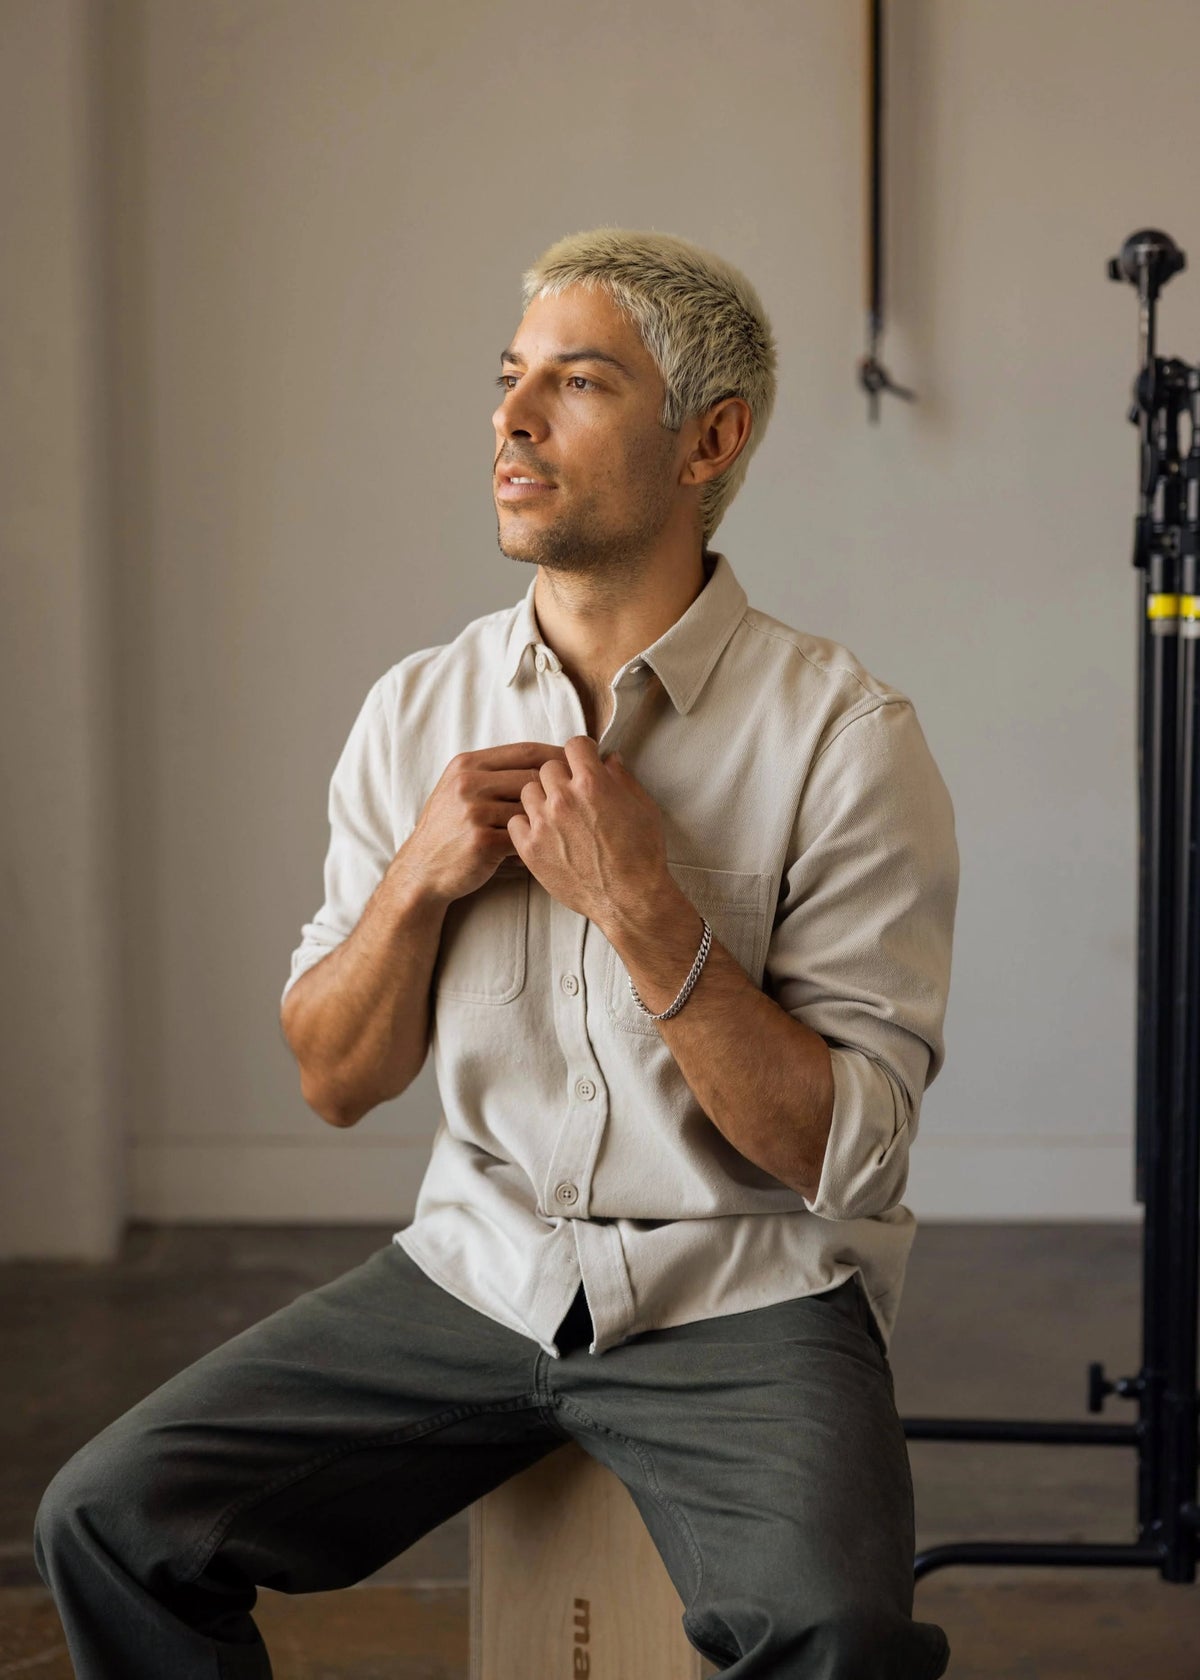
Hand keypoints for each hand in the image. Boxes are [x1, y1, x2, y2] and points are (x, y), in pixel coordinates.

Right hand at [400, 741, 568, 903]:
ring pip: (532, 807)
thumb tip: (546, 762)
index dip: (558, 756)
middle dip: (563, 787)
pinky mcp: (481, 841)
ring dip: (552, 818)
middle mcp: (468, 783)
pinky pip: (525, 837)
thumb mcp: (460, 790)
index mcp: (467, 764)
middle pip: (534, 776)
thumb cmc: (449, 829)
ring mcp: (473, 811)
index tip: (580, 765)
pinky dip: (538, 842)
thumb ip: (493, 774)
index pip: (525, 750)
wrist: (421, 869)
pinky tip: (546, 849)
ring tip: (570, 826)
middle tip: (587, 797)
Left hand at [506, 736, 669, 926]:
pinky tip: (543, 833)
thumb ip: (622, 778)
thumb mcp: (643, 807)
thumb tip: (609, 760)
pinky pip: (515, 821)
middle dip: (561, 777)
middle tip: (572, 794)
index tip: (583, 763)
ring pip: (528, 791)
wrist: (629, 898)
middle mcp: (563, 798)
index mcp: (592, 782)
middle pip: (547, 768)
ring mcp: (543, 823)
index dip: (581, 753)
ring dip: (541, 798)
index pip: (573, 745)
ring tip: (556, 816)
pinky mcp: (530, 848)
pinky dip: (526, 824)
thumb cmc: (642, 855)